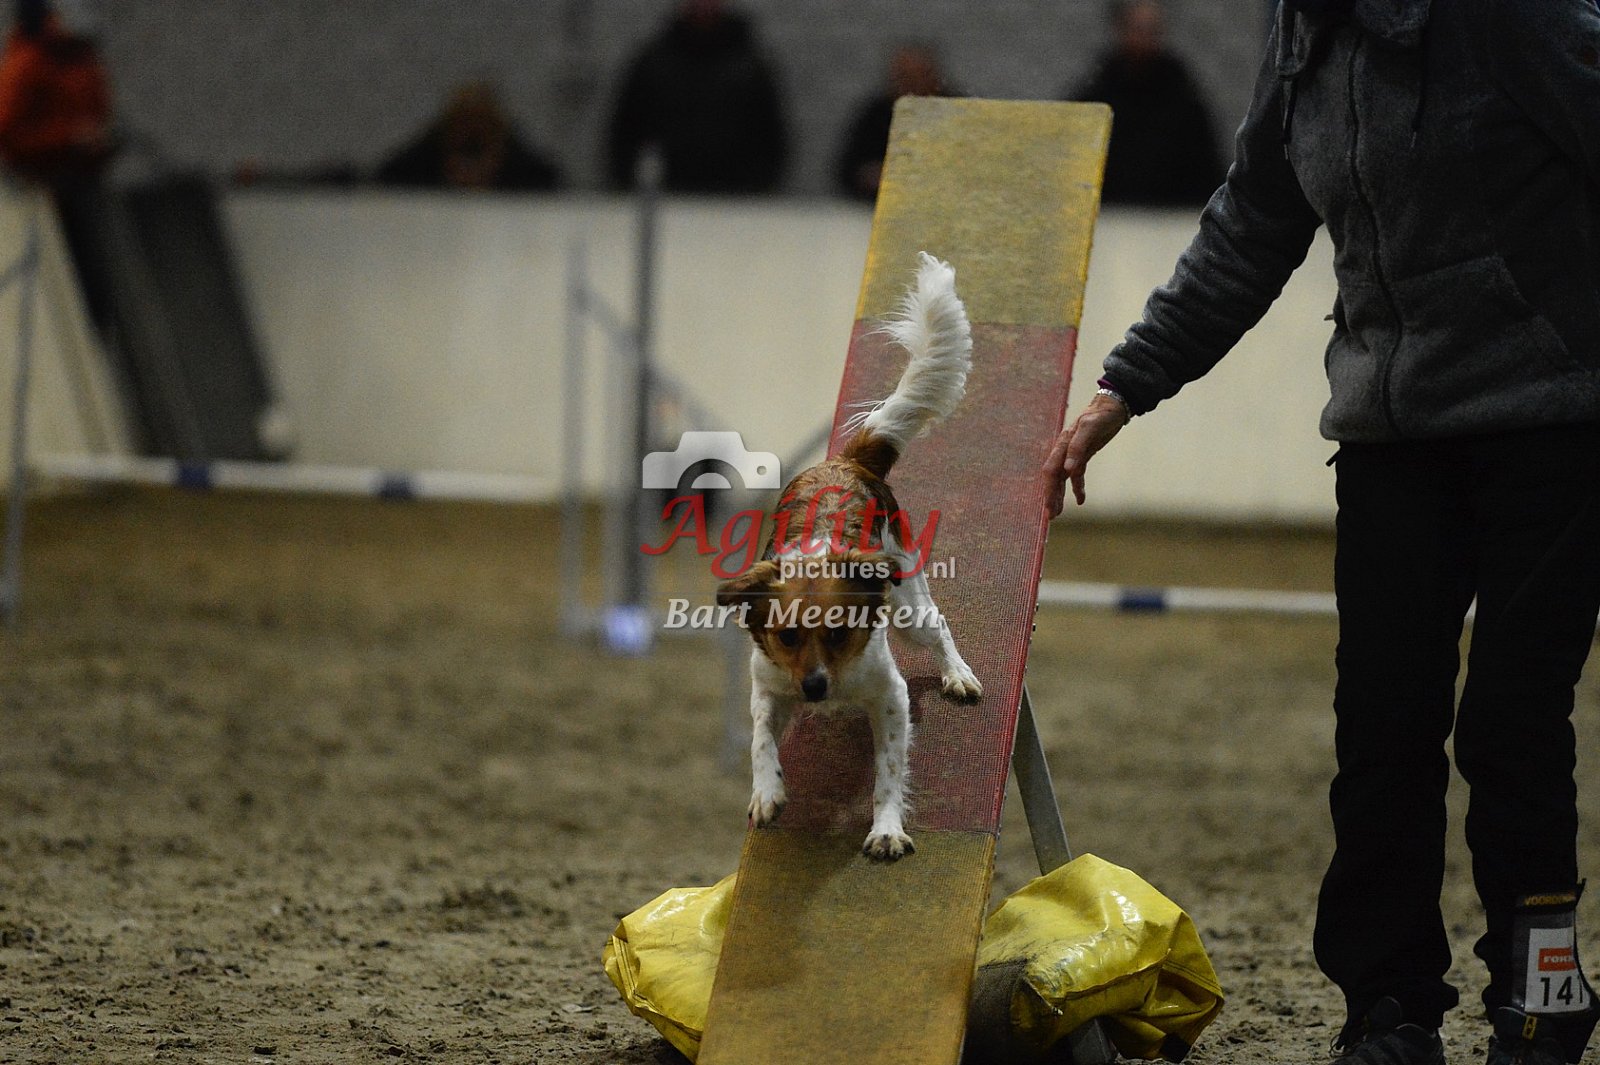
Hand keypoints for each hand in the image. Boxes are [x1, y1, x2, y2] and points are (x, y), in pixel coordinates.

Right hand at [1043, 392, 1128, 517]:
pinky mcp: (1083, 456)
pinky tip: (1080, 500)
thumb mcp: (1090, 428)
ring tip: (1058, 512)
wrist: (1113, 405)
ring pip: (1063, 479)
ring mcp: (1073, 454)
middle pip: (1054, 478)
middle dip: (1051, 496)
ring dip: (1060, 495)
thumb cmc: (1101, 415)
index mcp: (1063, 444)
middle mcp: (1064, 451)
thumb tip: (1067, 469)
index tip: (1048, 506)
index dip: (1048, 489)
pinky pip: (1076, 476)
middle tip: (1051, 516)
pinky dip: (1077, 488)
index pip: (1051, 471)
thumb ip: (1077, 448)